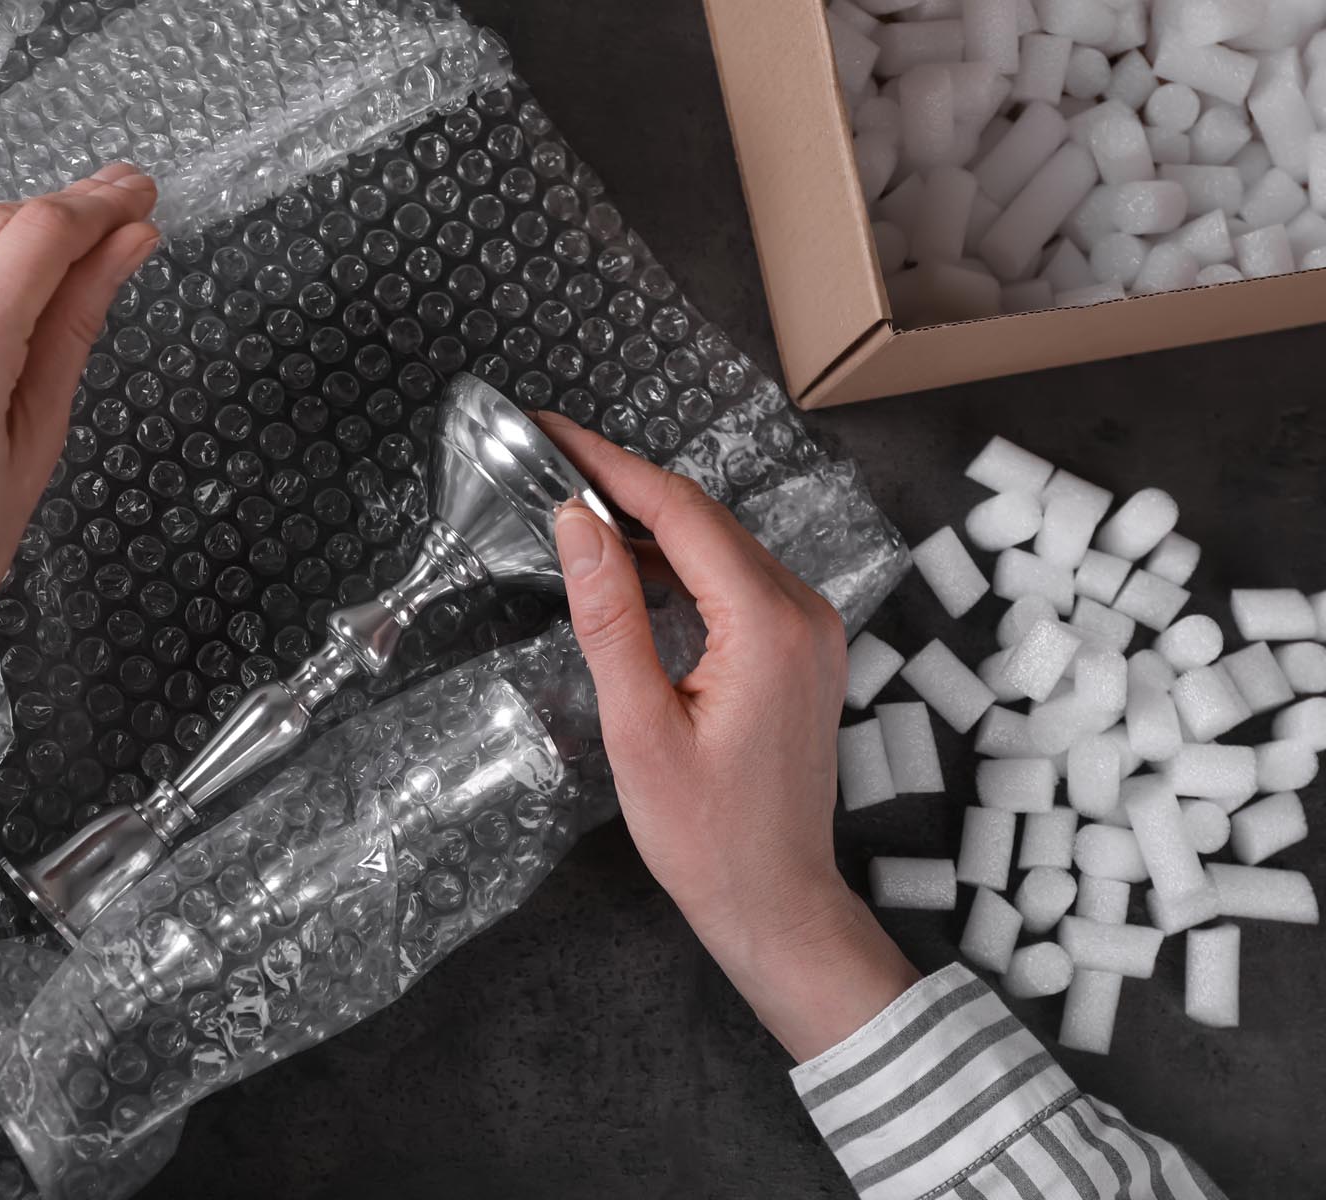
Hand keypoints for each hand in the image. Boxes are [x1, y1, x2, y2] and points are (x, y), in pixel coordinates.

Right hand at [538, 415, 918, 1061]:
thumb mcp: (638, 728)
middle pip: (704, 518)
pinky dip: (678, 563)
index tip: (550, 431)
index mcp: (769, 624)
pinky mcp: (801, 650)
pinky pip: (734, 580)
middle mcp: (804, 611)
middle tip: (548, 457)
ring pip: (719, 545)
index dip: (610, 464)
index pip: (681, 512)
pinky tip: (628, 565)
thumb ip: (610, 617)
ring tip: (574, 503)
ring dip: (649, 522)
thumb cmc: (705, 836)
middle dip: (624, 483)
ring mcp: (810, 629)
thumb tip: (577, 524)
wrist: (776, 902)